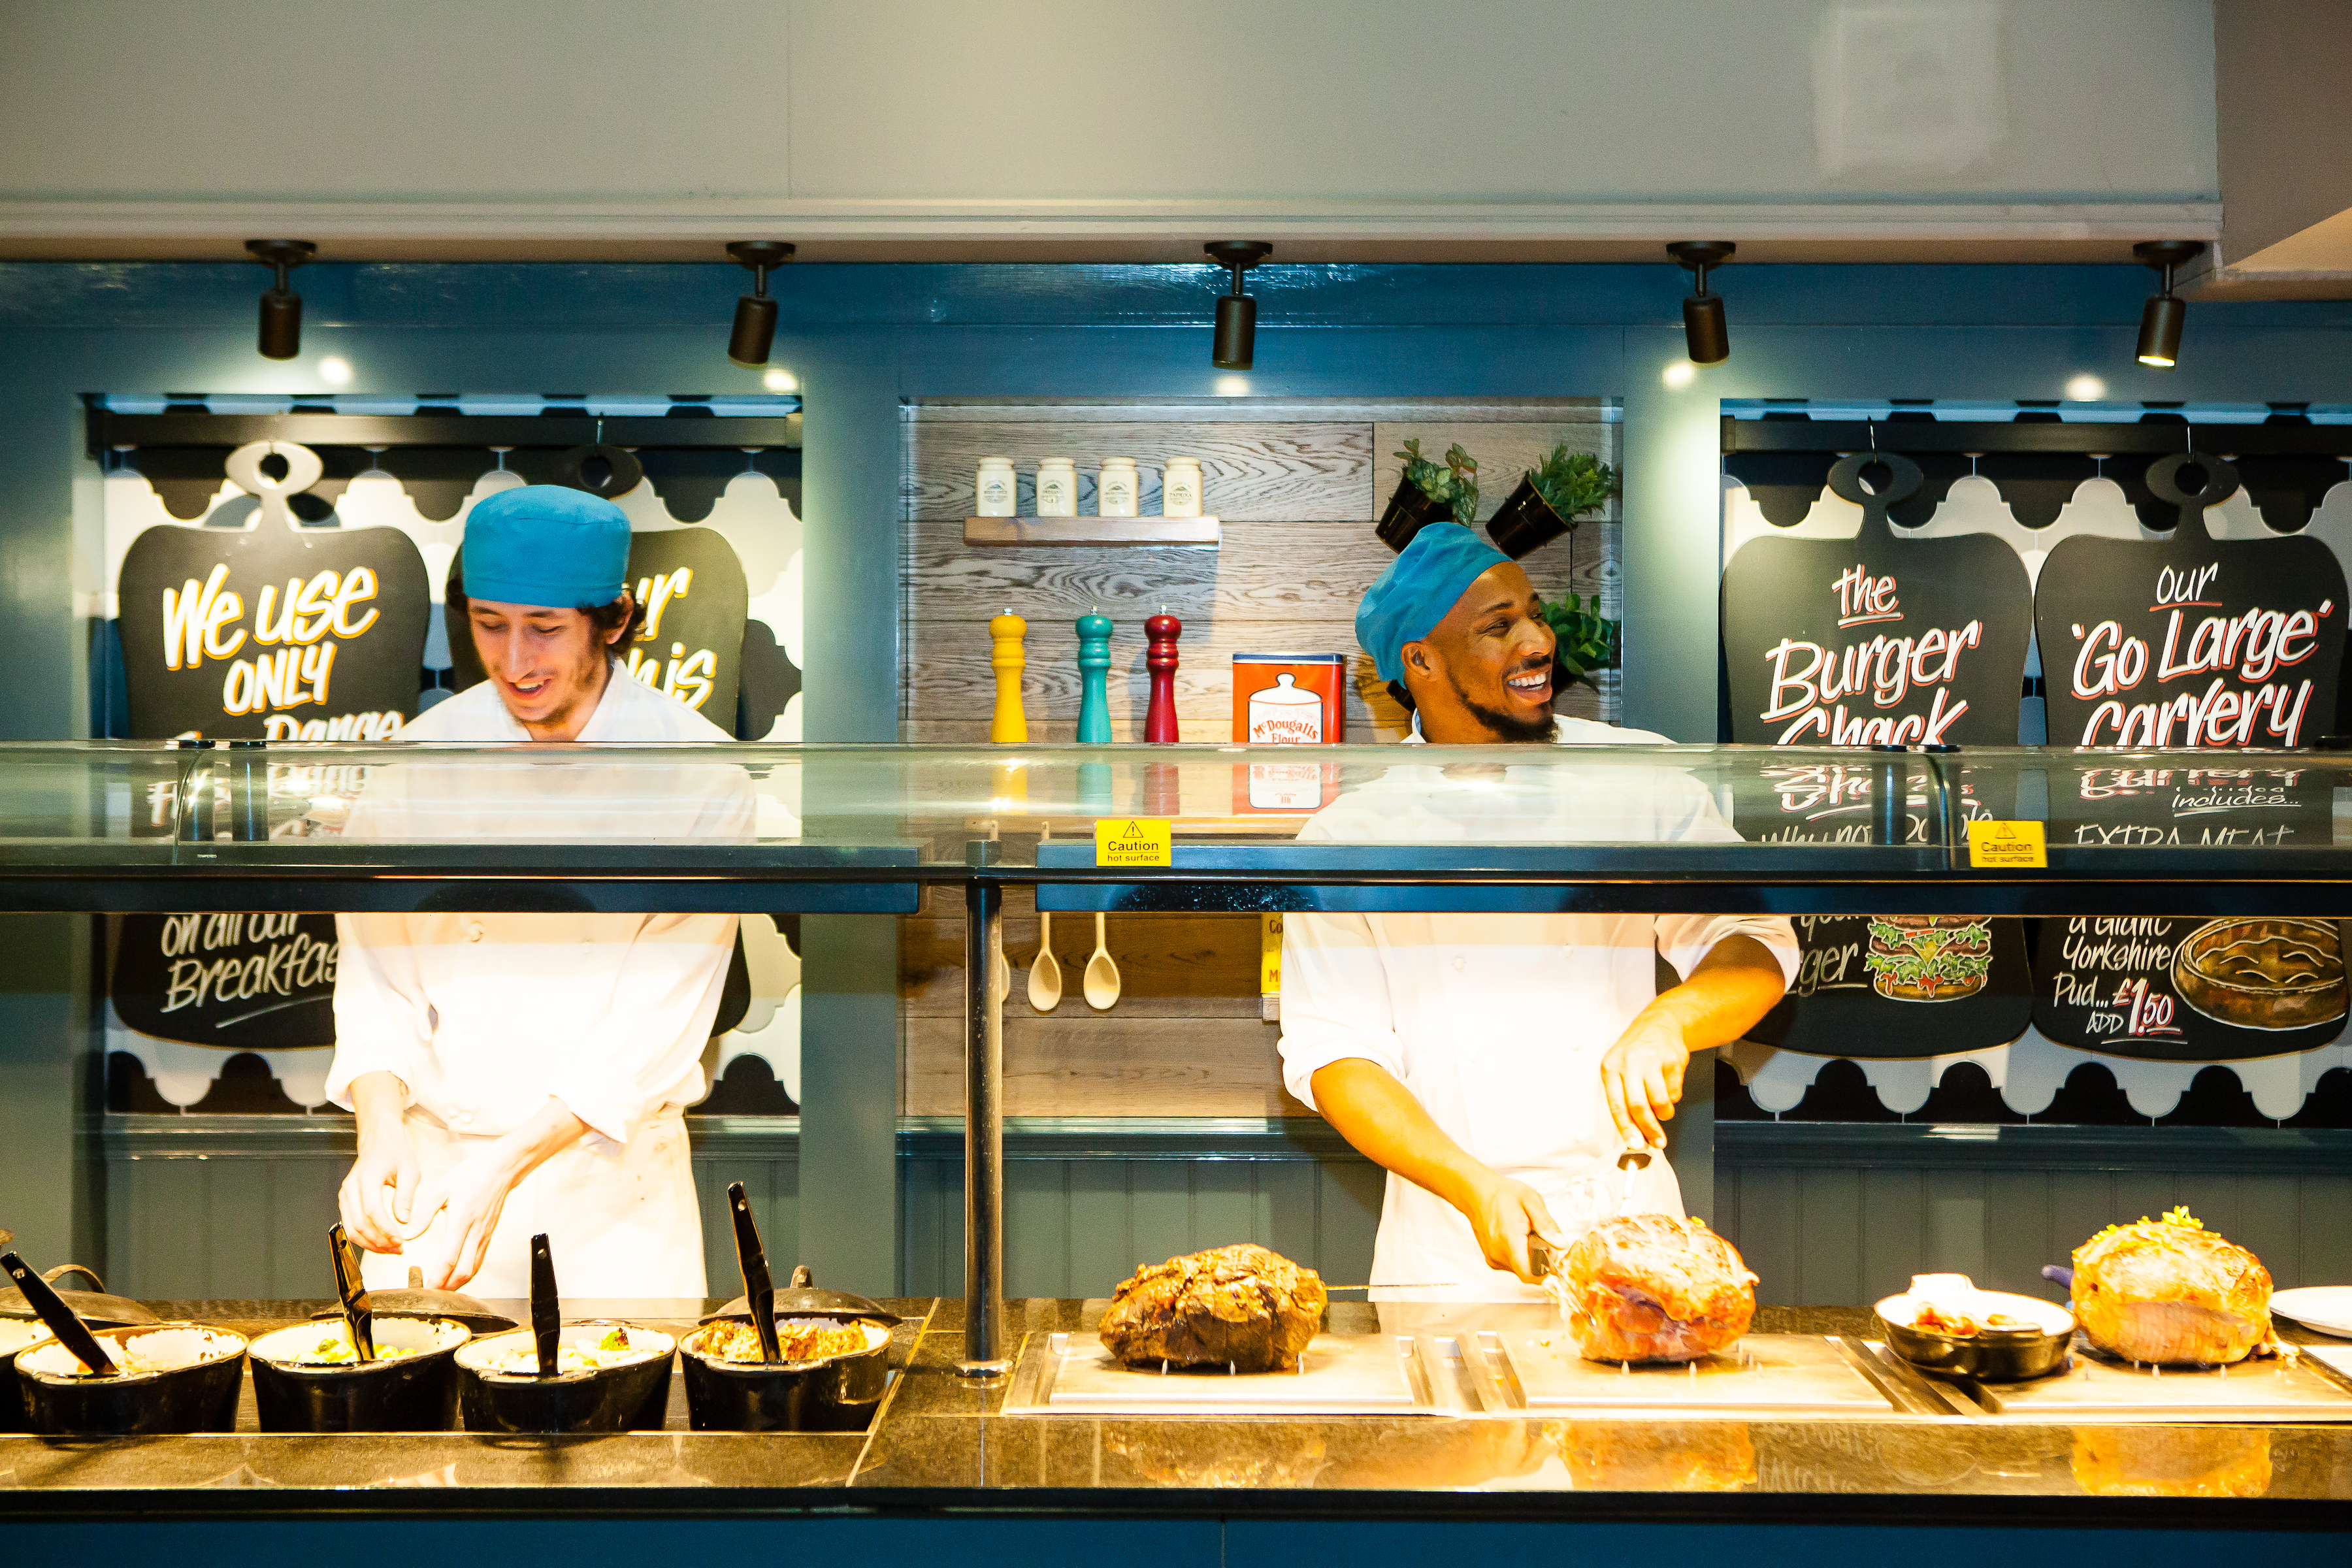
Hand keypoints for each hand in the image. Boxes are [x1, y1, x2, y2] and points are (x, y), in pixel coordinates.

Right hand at [340, 1085, 420, 1253]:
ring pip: (352, 1229)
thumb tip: (403, 1221)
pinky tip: (381, 1243)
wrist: (379, 1143)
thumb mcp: (410, 1170)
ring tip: (391, 1250)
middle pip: (359, 1223)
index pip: (372, 1210)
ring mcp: (345, 1195)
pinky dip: (364, 1238)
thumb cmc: (395, 1154)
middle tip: (398, 1249)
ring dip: (371, 1244)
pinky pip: (350, 1226)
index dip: (386, 1229)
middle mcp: (351, 1187)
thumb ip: (406, 1196)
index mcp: (368, 1177)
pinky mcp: (345, 1202)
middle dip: (379, 1241)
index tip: (400, 1240)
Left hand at [404, 1147, 526, 1290]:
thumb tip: (408, 1235)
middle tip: (431, 1295)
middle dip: (447, 1288)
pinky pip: (478, 1261)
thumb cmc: (471, 1175)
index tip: (426, 1288)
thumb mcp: (441, 1189)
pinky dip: (466, 1273)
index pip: (449, 1259)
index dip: (437, 1278)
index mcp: (461, 1221)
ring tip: (441, 1289)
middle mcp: (475, 1233)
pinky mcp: (487, 1236)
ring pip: (472, 1269)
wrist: (500, 1169)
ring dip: (457, 1284)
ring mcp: (484, 1236)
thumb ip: (423, 1214)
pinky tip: (455, 1275)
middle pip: (463, 1272)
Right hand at [1464, 1174, 1565, 1282]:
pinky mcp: (1491, 1259)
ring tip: (1526, 1235)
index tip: (1550, 1253)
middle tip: (1539, 1236)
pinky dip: (1519, 1256)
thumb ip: (1547, 1224)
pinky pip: (1512, 1266)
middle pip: (1528, 1272)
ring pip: (1521, 1269)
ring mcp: (1493, 1258)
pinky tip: (1517, 1239)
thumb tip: (1561, 1244)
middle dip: (1540, 1259)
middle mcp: (1498, 1254)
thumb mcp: (1531, 1201)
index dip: (1545, 1269)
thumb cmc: (1502, 1195)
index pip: (1530, 1275)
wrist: (1477, 1193)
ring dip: (1529, 1257)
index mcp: (1510, 1240)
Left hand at [1600, 1015, 1689, 1149]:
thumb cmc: (1635, 1052)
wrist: (1659, 1024)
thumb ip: (1623, 1098)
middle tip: (1657, 1141)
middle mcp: (1629, 1063)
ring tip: (1663, 1110)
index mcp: (1610, 1067)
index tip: (1635, 1144)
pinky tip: (1668, 1086)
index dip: (1626, 1129)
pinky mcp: (1672, 1060)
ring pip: (1659, 1101)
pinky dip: (1673, 1097)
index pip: (1616, 1105)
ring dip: (1664, 1113)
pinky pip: (1675, 1091)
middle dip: (1649, 1129)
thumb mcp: (1619, 1069)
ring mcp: (1651, 1060)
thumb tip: (1633, 1132)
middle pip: (1638, 1106)